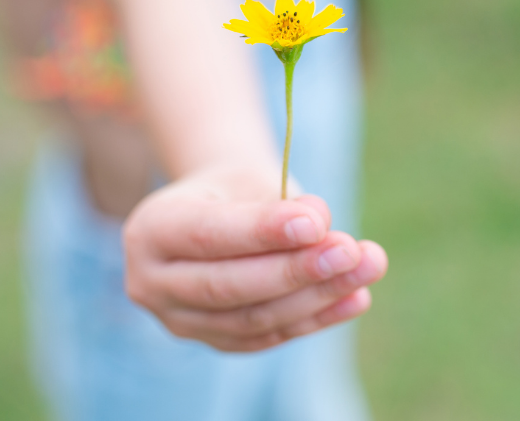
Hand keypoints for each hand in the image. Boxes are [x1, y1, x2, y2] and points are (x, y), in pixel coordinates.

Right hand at [122, 165, 387, 351]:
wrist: (219, 212)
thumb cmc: (237, 189)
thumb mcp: (254, 177)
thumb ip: (282, 202)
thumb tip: (320, 225)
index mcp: (151, 229)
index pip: (208, 235)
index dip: (264, 232)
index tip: (316, 223)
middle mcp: (152, 283)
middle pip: (229, 286)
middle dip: (297, 270)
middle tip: (352, 250)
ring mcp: (180, 321)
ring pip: (255, 318)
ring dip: (319, 296)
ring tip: (368, 267)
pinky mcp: (216, 342)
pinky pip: (271, 335)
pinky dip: (319, 318)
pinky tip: (358, 297)